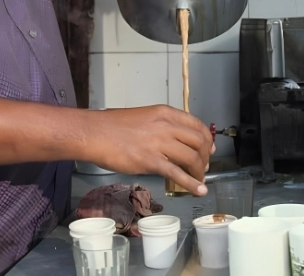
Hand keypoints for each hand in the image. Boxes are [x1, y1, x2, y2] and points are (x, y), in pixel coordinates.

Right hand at [87, 105, 213, 195]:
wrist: (94, 133)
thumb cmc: (112, 126)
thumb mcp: (143, 117)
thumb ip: (159, 126)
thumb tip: (170, 141)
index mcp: (164, 113)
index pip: (196, 124)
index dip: (206, 139)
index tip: (209, 148)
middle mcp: (166, 125)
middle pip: (199, 141)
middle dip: (205, 156)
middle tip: (203, 166)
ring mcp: (160, 143)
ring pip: (192, 157)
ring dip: (200, 171)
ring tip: (199, 180)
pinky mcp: (151, 161)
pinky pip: (178, 174)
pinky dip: (192, 184)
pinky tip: (198, 190)